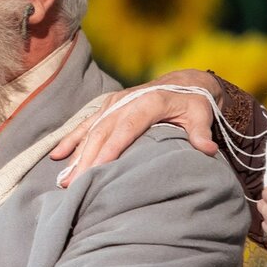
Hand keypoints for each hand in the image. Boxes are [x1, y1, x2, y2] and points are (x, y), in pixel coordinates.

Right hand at [49, 69, 221, 186]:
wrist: (183, 82)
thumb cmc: (192, 103)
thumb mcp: (200, 114)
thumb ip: (200, 132)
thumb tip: (208, 150)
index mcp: (148, 102)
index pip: (126, 128)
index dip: (111, 148)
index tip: (98, 168)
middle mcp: (125, 101)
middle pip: (103, 133)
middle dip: (87, 160)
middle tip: (75, 184)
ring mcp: (113, 104)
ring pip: (91, 131)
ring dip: (76, 155)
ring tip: (65, 179)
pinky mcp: (106, 108)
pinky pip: (86, 125)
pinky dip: (71, 140)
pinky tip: (58, 156)